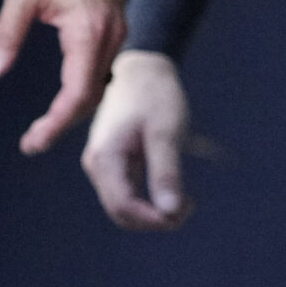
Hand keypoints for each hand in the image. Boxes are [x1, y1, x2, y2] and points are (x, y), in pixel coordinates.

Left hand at [0, 0, 123, 153]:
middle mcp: (111, 31)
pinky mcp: (114, 14)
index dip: (55, 125)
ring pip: (100, 78)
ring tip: (47, 121)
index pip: (76, 95)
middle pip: (92, 93)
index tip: (32, 143)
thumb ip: (7, 37)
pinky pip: (103, 60)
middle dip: (64, 121)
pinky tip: (67, 87)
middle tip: (33, 140)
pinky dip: (85, 81)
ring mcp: (117, 23)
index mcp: (89, 30)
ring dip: (76, 103)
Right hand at [80, 50, 194, 229]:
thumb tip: (170, 211)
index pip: (123, 206)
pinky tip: (176, 191)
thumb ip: (166, 172)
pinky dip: (150, 198)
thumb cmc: (155, 95)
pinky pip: (129, 191)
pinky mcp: (114, 161)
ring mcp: (104, 164)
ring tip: (187, 201)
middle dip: (153, 218)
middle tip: (188, 208)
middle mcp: (97, 165)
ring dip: (153, 210)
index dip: (152, 219)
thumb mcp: (166, 132)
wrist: (143, 67)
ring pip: (124, 204)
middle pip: (121, 211)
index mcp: (104, 158)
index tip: (181, 215)